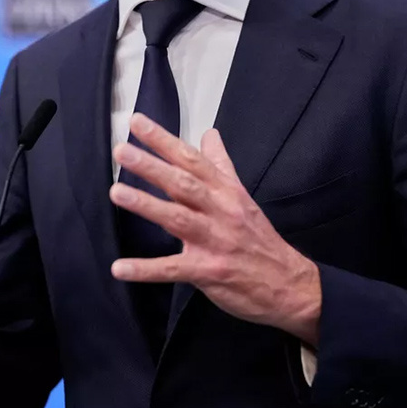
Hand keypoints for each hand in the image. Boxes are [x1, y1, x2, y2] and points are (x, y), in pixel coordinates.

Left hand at [109, 113, 321, 344]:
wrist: (289, 284)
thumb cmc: (259, 238)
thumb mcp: (243, 195)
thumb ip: (221, 165)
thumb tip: (209, 134)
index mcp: (225, 190)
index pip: (191, 158)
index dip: (164, 140)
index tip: (137, 123)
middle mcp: (220, 210)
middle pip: (183, 183)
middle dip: (152, 166)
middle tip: (122, 151)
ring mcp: (215, 241)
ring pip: (177, 218)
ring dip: (146, 205)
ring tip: (117, 192)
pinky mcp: (209, 272)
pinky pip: (172, 270)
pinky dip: (146, 270)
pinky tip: (120, 268)